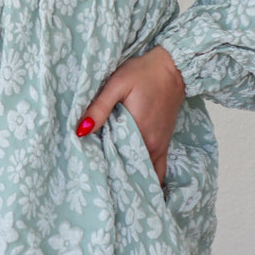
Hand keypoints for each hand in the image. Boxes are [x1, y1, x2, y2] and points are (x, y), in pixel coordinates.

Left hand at [74, 45, 186, 184]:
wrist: (174, 67)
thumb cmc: (144, 73)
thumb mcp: (117, 84)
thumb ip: (99, 107)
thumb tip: (80, 131)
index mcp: (138, 132)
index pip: (114, 160)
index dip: (99, 167)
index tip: (86, 172)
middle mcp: (151, 145)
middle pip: (128, 169)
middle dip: (113, 176)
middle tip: (95, 182)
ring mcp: (159, 147)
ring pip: (143, 173)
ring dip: (129, 178)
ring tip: (112, 187)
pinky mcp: (164, 144)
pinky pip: (158, 170)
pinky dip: (147, 178)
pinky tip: (136, 186)